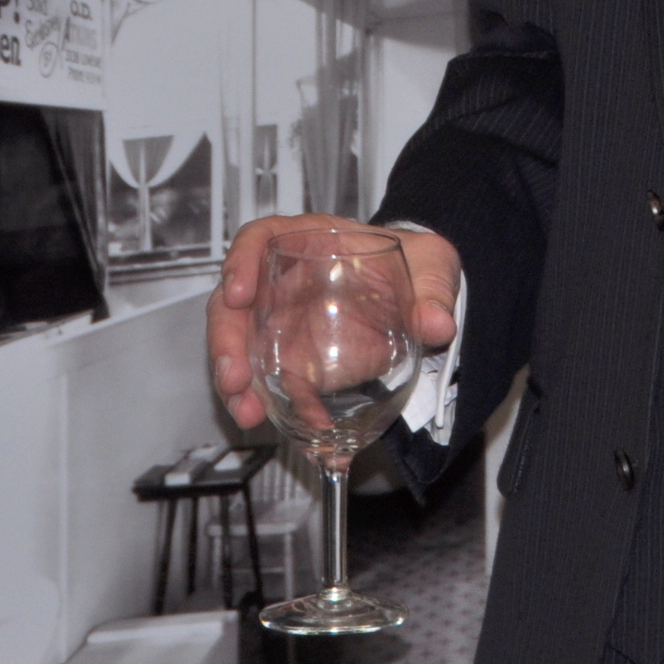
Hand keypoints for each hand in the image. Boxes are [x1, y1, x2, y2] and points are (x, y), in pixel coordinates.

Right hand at [208, 214, 463, 429]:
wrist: (422, 295)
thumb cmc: (415, 265)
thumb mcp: (433, 265)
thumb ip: (434, 292)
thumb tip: (437, 324)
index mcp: (313, 242)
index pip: (261, 239)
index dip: (240, 262)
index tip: (237, 294)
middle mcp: (286, 281)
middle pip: (235, 304)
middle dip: (226, 342)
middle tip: (235, 379)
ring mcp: (285, 322)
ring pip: (242, 348)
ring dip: (238, 384)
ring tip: (247, 413)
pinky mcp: (296, 360)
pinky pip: (275, 382)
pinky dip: (277, 405)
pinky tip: (295, 424)